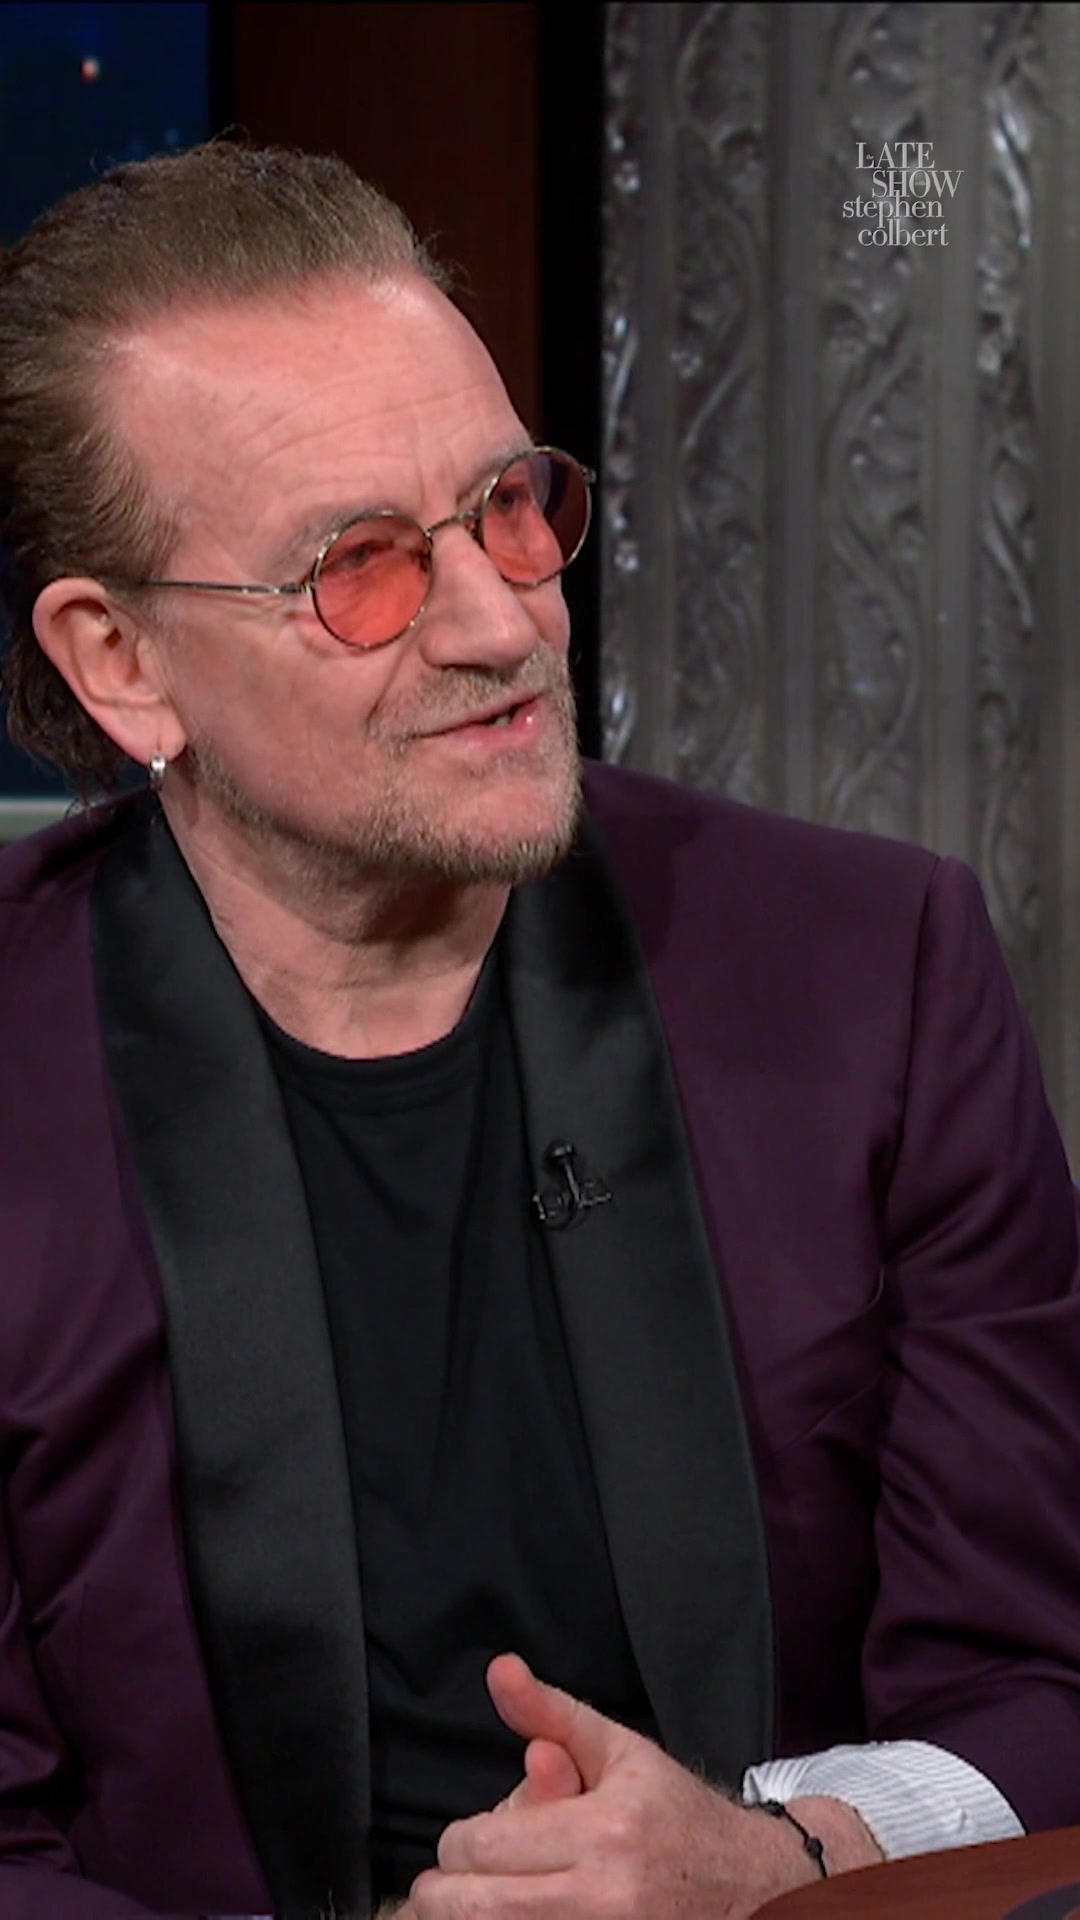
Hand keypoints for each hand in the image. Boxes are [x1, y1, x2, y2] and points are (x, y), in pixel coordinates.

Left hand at [409, 1653, 872, 1915]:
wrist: (754, 1886)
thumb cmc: (676, 1814)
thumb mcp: (620, 1750)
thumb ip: (550, 1712)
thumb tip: (498, 1668)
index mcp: (605, 1829)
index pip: (484, 1846)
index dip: (457, 1845)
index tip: (464, 1842)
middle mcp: (607, 1895)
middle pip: (479, 1908)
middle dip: (446, 1895)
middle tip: (447, 1885)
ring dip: (470, 1919)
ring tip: (475, 1902)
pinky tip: (514, 1915)